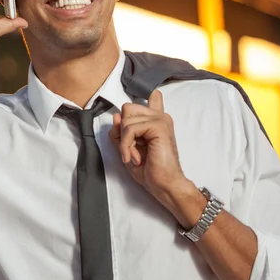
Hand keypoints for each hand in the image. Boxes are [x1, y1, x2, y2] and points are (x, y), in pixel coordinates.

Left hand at [108, 90, 188, 205]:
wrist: (163, 185)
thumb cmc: (148, 170)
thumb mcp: (127, 149)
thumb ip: (120, 133)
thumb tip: (116, 116)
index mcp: (155, 121)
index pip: (153, 97)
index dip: (147, 95)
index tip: (151, 94)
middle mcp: (159, 116)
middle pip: (127, 108)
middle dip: (123, 131)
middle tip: (132, 150)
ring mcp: (160, 119)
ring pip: (126, 119)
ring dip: (124, 142)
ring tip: (135, 156)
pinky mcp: (158, 126)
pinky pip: (129, 129)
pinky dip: (126, 145)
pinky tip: (135, 157)